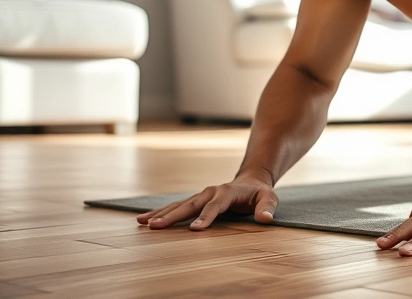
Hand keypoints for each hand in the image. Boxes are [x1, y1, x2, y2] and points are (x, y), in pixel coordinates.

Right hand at [134, 175, 278, 229]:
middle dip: (172, 216)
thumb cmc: (260, 193)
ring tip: (143, 223)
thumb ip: (267, 208)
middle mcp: (210, 192)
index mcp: (226, 192)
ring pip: (179, 205)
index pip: (214, 207)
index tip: (194, 230)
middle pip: (190, 205)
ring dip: (161, 214)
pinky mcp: (196, 200)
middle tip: (156, 226)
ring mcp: (201, 195)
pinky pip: (177, 207)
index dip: (205, 218)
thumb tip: (266, 219)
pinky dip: (161, 212)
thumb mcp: (269, 198)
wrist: (251, 181)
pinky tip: (145, 220)